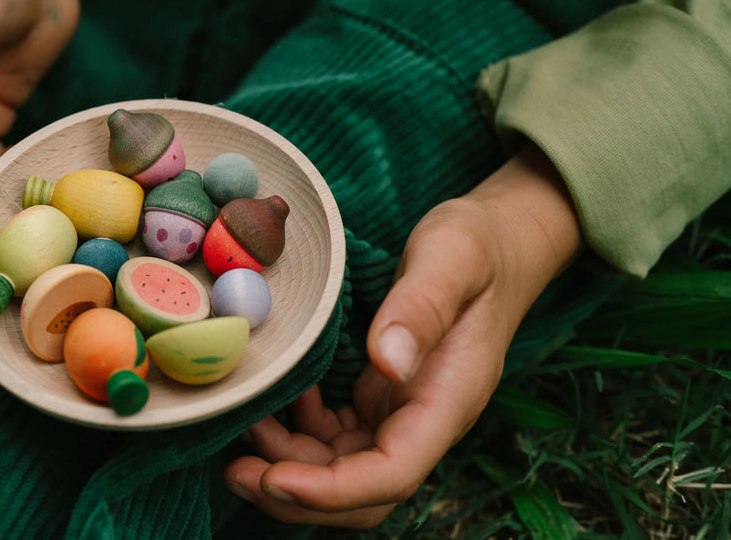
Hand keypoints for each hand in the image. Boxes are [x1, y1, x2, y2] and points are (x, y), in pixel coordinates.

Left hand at [224, 146, 581, 527]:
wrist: (498, 240)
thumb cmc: (479, 244)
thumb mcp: (452, 257)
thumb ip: (423, 306)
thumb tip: (389, 362)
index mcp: (449, 399)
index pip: (393, 474)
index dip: (333, 490)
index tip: (275, 477)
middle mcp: (425, 419)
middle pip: (364, 493)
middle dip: (299, 494)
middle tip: (236, 472)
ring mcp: (402, 412)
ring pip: (343, 469)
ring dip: (290, 464)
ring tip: (243, 428)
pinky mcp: (381, 397)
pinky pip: (336, 437)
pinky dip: (298, 432)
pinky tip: (276, 399)